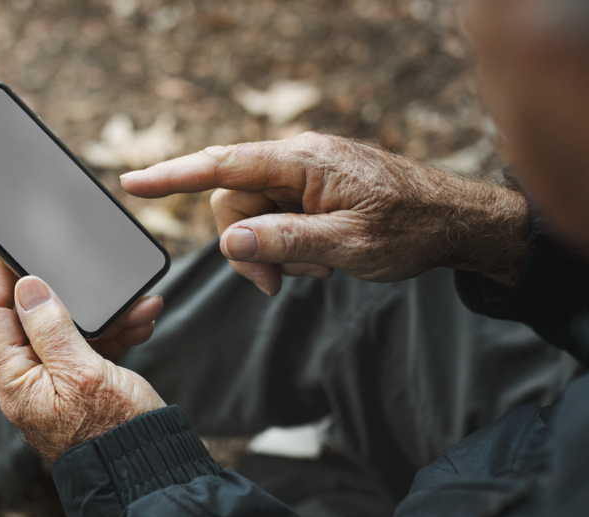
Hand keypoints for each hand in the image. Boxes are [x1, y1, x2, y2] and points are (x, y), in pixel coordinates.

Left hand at [0, 255, 166, 461]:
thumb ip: (51, 327)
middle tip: (88, 267)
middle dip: (69, 291)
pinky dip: (118, 333)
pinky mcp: (87, 388)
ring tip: (141, 303)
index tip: (8, 247)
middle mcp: (31, 382)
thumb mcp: (83, 372)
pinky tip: (143, 320)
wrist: (150, 473)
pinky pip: (95, 348)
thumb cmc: (114, 432)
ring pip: (73, 330)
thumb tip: (25, 285)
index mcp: (16, 382)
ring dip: (107, 313)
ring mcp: (59, 385)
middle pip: (35, 319)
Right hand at [121, 132, 530, 294]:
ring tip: (317, 269)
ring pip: (253, 216)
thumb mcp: (347, 245)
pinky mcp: (311, 192)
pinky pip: (276, 219)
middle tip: (280, 283)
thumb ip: (284, 241)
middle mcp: (296, 161)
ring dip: (273, 251)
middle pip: (233, 202)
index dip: (174, 176)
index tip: (133, 184)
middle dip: (247, 247)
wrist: (455, 222)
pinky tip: (320, 260)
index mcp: (302, 162)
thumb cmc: (410, 229)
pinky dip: (287, 247)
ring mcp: (303, 176)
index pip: (224, 166)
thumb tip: (229, 240)